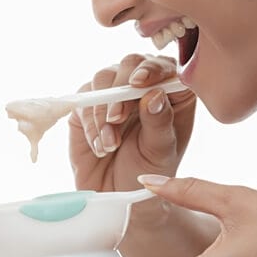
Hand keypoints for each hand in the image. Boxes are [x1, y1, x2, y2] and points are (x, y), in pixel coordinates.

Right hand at [68, 54, 195, 193]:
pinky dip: (90, 123)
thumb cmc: (148, 171)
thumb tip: (154, 94)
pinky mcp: (88, 104)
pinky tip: (100, 146)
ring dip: (104, 110)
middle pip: (131, 63)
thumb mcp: (161, 151)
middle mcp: (143, 85)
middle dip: (122, 89)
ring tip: (110, 144)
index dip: (153, 69)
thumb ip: (160, 122)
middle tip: (117, 118)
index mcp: (172, 92)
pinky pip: (84, 99)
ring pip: (104, 77)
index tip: (140, 82)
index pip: (166, 67)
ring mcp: (114, 92)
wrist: (117, 193)